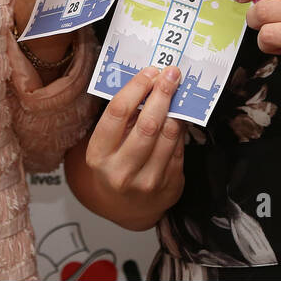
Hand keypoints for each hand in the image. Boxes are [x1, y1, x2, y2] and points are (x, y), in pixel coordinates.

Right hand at [75, 66, 184, 231]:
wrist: (127, 209)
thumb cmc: (115, 166)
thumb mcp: (106, 145)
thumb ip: (123, 119)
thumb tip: (150, 82)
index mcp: (99, 155)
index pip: (117, 113)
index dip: (136, 88)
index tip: (149, 72)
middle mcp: (121, 171)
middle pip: (147, 124)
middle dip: (162, 94)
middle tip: (171, 74)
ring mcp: (147, 181)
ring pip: (169, 135)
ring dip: (176, 108)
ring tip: (178, 90)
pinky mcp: (169, 185)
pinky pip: (180, 147)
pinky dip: (181, 127)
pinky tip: (180, 114)